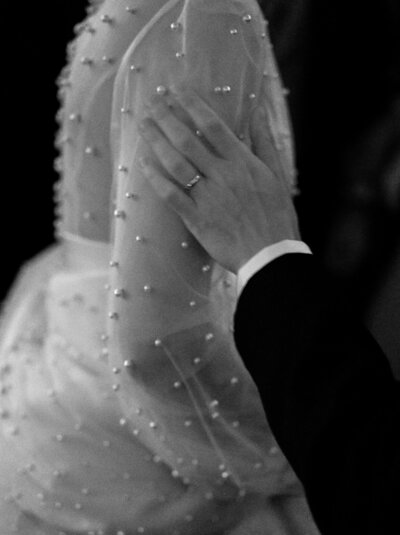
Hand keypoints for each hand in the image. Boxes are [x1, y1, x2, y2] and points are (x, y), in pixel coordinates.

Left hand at [138, 83, 299, 273]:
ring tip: (142, 124)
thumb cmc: (277, 216)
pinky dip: (155, 178)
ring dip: (156, 141)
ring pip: (175, 163)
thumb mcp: (278, 175)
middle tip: (151, 102)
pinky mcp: (196, 219)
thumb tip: (257, 109)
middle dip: (167, 117)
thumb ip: (265, 141)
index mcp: (242, 163)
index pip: (213, 125)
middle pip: (188, 140)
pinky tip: (143, 163)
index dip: (192, 105)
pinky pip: (170, 195)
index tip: (177, 90)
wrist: (271, 256)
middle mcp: (222, 175)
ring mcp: (207, 197)